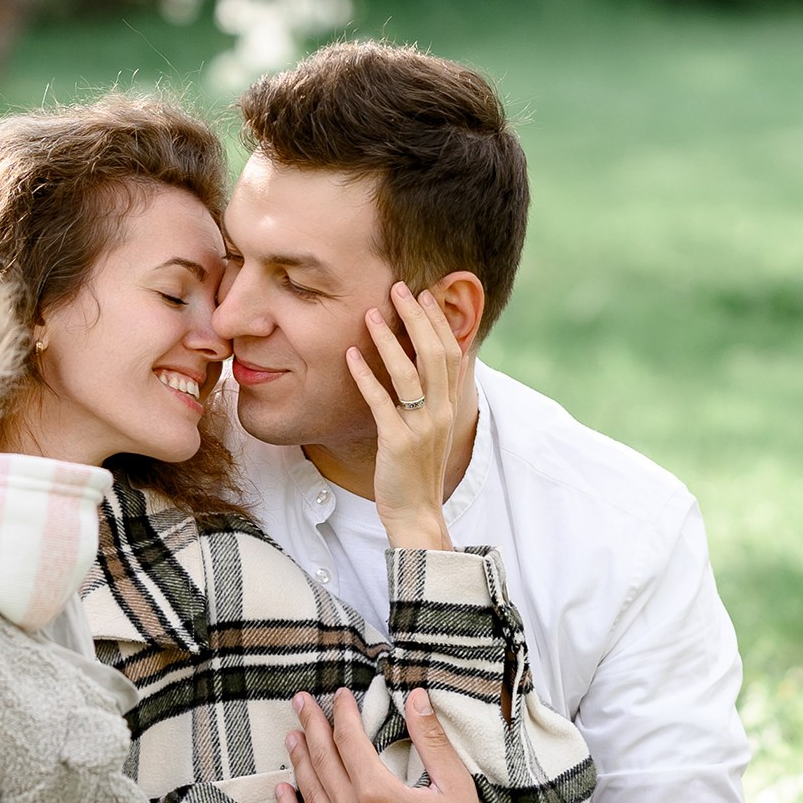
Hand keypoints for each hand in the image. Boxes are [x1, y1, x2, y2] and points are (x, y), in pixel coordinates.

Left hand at [275, 685, 514, 802]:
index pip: (349, 739)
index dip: (342, 712)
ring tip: (293, 735)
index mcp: (378, 792)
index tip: (339, 695)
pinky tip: (283, 790)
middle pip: (323, 760)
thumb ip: (431, 737)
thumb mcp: (455, 783)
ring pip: (310, 793)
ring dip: (299, 760)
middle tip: (301, 701)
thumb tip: (417, 695)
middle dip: (311, 725)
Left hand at [344, 283, 475, 549]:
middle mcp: (441, 412)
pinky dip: (366, 376)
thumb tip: (423, 362)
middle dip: (417, 318)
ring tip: (371, 313)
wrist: (417, 514)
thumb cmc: (417, 468)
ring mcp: (421, 427)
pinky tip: (350, 355)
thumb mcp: (431, 427)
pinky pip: (381, 402)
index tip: (424, 294)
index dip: (439, 321)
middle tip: (399, 288)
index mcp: (450, 406)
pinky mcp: (397, 442)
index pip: (452, 352)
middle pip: (435, 354)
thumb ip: (431, 396)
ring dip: (390, 340)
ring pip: (410, 374)